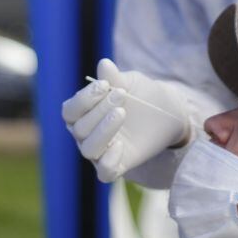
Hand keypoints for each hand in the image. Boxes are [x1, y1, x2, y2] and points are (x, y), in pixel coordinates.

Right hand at [61, 59, 192, 182]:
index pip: (70, 110)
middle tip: (121, 94)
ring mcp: (101, 151)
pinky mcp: (118, 165)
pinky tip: (121, 145)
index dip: (83, 98)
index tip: (105, 85)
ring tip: (121, 113)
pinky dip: (108, 161)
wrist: (168, 113)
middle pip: (79, 128)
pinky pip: (104, 172)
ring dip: (102, 131)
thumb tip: (104, 64)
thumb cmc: (142, 95)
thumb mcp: (131, 83)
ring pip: (88, 149)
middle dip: (99, 110)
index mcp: (83, 112)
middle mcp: (86, 134)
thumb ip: (115, 78)